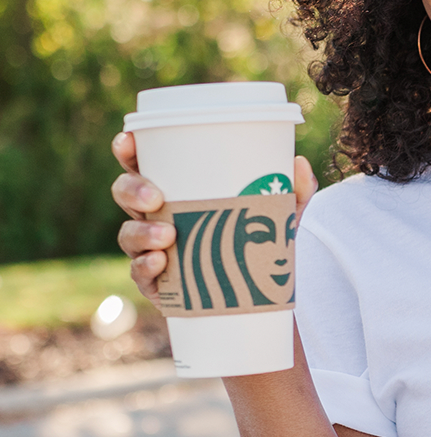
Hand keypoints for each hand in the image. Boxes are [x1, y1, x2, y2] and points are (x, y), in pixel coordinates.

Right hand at [111, 131, 317, 311]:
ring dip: (141, 232)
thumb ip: (293, 190)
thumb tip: (299, 163)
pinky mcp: (157, 283)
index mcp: (175, 189)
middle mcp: (155, 216)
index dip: (128, 149)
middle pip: (125, 193)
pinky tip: (159, 262)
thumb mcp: (281, 215)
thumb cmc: (260, 241)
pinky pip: (140, 273)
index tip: (130, 141)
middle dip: (132, 190)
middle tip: (155, 198)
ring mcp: (152, 250)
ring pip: (129, 234)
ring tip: (167, 236)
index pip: (141, 163)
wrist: (262, 295)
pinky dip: (145, 267)